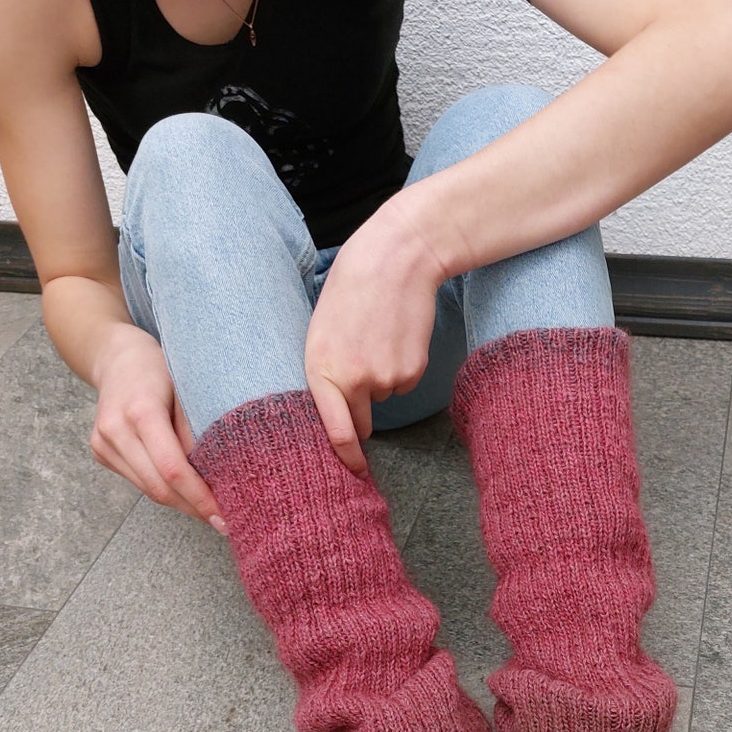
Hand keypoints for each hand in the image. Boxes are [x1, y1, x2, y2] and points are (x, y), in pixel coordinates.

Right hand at [89, 325, 225, 530]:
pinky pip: (139, 482)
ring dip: (182, 504)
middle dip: (194, 508)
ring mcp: (103, 443)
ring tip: (210, 511)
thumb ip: (198, 431)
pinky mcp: (100, 452)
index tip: (224, 517)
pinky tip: (187, 494)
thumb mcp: (188, 390)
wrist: (117, 357)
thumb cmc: (161, 369)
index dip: (200, 498)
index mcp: (140, 411)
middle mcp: (115, 430)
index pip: (173, 469)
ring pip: (148, 490)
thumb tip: (218, 477)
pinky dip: (165, 491)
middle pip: (159, 487)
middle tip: (226, 522)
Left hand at [305, 199, 445, 474]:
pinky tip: (395, 337)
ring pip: (381, 397)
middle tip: (360, 374)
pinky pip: (402, 383)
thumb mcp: (319, 331)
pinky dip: (399, 367)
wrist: (396, 259)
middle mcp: (355, 382)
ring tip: (374, 336)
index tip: (352, 473)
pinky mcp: (413, 372)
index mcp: (322, 371)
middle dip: (358, 415)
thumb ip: (323, 373)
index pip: (336, 433)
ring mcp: (387, 379)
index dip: (346, 459)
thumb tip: (333, 412)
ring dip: (378, 378)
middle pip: (359, 423)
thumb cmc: (350, 290)